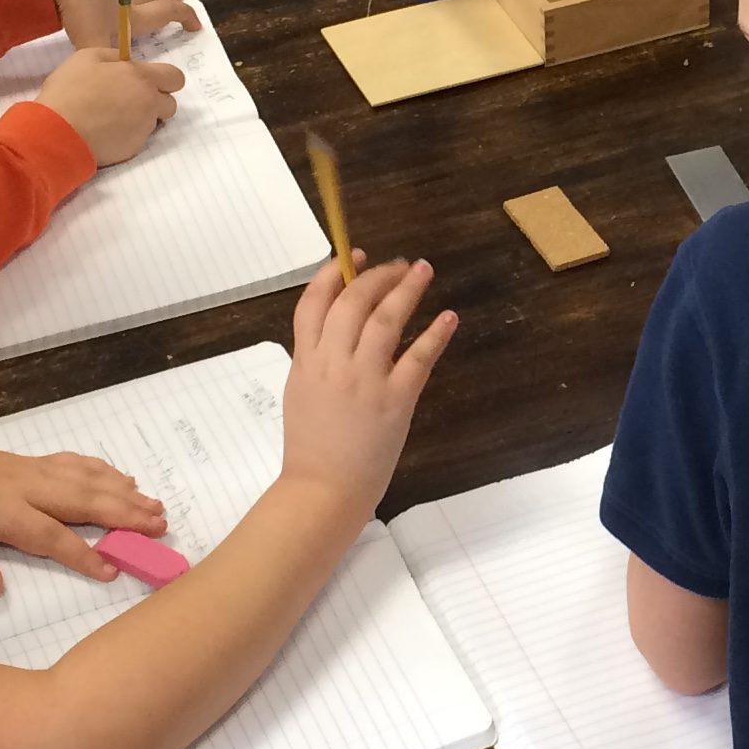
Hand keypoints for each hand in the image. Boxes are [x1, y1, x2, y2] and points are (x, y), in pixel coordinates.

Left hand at [0, 438, 164, 598]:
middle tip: (159, 527)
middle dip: (124, 514)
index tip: (112, 570)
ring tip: (156, 507)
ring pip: (86, 479)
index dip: (82, 553)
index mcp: (2, 511)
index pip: (50, 535)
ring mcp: (32, 470)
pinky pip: (76, 463)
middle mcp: (25, 486)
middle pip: (82, 500)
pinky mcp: (32, 461)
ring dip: (124, 492)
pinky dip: (104, 471)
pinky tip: (126, 480)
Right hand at [37, 46, 182, 164]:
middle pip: (169, 103)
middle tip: (129, 101)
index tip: (147, 82)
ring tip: (112, 118)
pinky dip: (127, 136)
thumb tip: (127, 62)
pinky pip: (138, 139)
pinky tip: (105, 132)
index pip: (175, 77)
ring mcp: (143, 129)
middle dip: (156, 102)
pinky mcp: (134, 149)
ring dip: (141, 119)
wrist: (57, 131)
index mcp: (141, 77)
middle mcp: (149, 103)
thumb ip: (114, 57)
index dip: (164, 79)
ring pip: (154, 123)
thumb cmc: (69, 90)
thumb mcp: (87, 57)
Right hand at [279, 255, 456, 523]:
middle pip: (353, 301)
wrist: (322, 490)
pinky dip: (435, 333)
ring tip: (422, 270)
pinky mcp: (395, 399)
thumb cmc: (310, 447)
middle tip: (398, 264)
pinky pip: (419, 357)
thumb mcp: (300, 392)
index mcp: (305, 360)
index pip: (314, 302)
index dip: (332, 274)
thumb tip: (336, 329)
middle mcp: (333, 362)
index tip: (351, 257)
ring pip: (386, 320)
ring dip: (406, 290)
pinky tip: (448, 316)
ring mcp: (365, 379)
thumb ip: (315, 359)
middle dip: (376, 275)